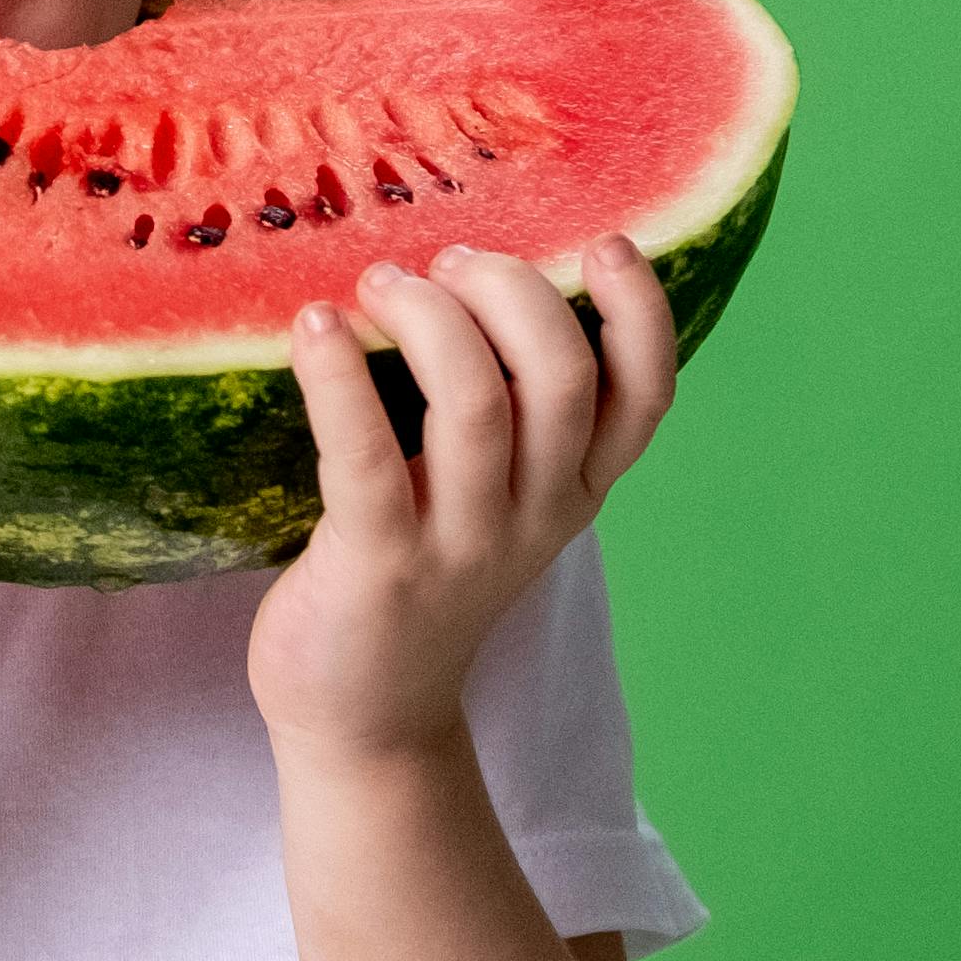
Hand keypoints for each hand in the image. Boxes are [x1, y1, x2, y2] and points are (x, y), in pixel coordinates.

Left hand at [248, 236, 677, 760]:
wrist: (365, 717)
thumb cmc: (421, 574)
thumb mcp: (496, 500)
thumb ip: (508, 411)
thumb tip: (466, 272)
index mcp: (575, 490)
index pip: (645, 396)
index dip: (640, 312)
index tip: (604, 243)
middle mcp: (535, 516)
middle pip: (562, 377)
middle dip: (510, 291)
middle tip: (444, 262)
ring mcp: (461, 546)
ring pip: (476, 405)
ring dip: (426, 318)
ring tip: (377, 283)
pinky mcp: (378, 568)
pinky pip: (366, 457)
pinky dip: (340, 377)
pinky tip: (315, 326)